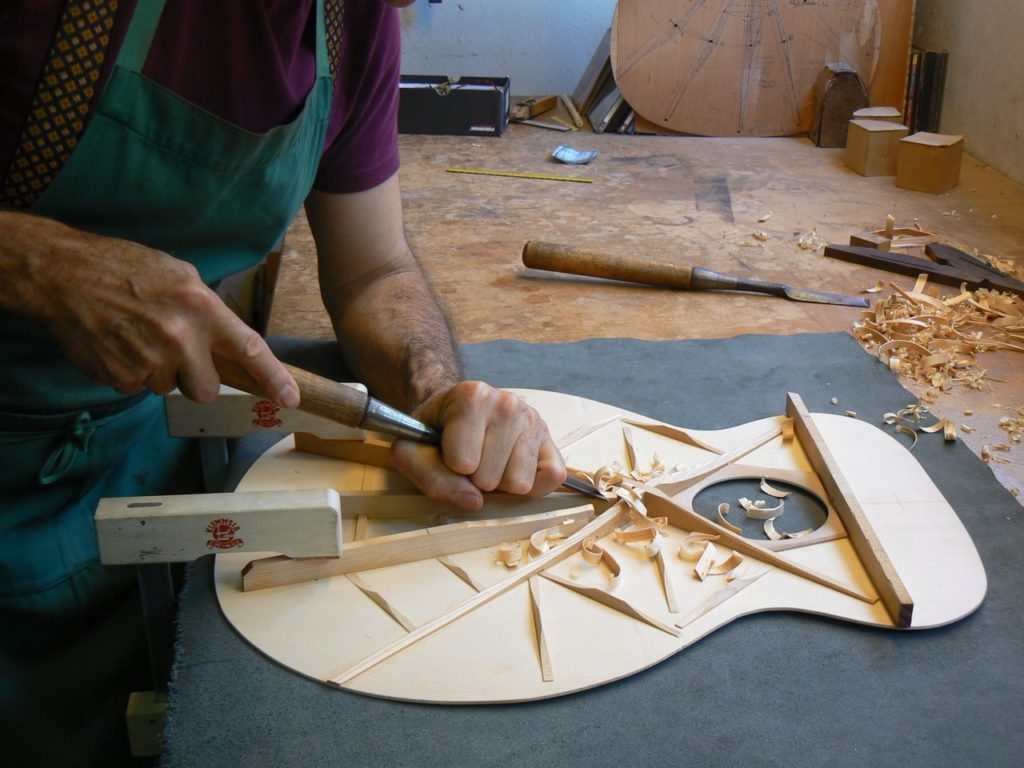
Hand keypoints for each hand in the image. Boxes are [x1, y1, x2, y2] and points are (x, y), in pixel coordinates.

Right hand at [2, 213, 297, 405]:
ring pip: (168, 388)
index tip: (291, 398)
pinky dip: (130, 372)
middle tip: (178, 355)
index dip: (273, 378)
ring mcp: (149, 361)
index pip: (249, 349)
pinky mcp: (120, 377)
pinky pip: (137, 388)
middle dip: (197, 381)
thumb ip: (207, 309)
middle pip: (207, 390)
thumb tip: (228, 340)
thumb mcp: (179, 275)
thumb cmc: (124, 268)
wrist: (64, 275)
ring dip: (158, 370)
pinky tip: (118, 344)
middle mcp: (180, 338)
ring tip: (137, 336)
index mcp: (202, 307)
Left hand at [389, 381, 566, 511]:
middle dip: (476, 480)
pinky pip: (551, 478)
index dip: (450, 468)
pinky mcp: (552, 442)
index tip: (447, 453)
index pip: (463, 462)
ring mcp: (533, 421)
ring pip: (519, 483)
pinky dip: (531, 486)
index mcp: (472, 397)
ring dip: (501, 484)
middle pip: (490, 478)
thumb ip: (430, 476)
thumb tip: (474, 502)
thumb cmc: (433, 433)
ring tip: (489, 463)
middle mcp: (508, 403)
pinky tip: (512, 469)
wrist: (455, 412)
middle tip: (469, 462)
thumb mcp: (411, 451)